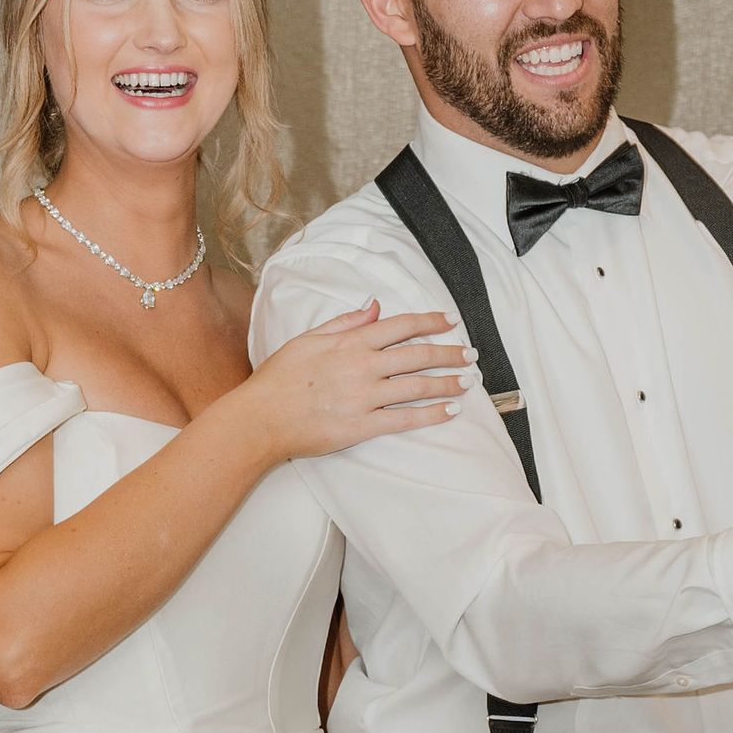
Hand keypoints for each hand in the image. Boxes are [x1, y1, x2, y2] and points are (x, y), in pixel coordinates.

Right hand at [243, 305, 471, 459]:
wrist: (261, 418)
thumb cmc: (280, 378)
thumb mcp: (309, 339)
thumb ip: (345, 322)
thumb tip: (374, 306)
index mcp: (351, 342)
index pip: (401, 326)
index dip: (430, 322)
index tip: (452, 320)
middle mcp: (363, 366)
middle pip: (417, 355)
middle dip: (449, 353)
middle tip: (471, 354)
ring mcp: (365, 397)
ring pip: (417, 386)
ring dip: (447, 383)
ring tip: (468, 382)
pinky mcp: (363, 426)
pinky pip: (405, 419)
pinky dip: (431, 414)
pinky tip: (450, 411)